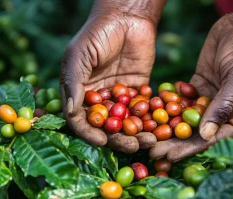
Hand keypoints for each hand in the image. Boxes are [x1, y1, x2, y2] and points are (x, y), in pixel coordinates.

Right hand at [61, 3, 159, 152]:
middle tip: (133, 146)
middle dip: (119, 138)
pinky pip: (143, 110)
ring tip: (150, 141)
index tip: (102, 141)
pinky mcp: (138, 91)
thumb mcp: (79, 55)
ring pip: (126, 122)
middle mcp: (98, 99)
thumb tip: (71, 111)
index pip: (81, 120)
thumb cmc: (97, 33)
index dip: (90, 133)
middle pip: (106, 126)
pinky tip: (161, 128)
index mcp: (79, 92)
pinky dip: (151, 120)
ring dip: (137, 133)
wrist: (127, 17)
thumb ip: (74, 82)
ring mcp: (119, 97)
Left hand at [150, 14, 232, 160]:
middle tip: (149, 149)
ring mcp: (212, 100)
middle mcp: (227, 113)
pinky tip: (152, 110)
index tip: (166, 157)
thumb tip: (205, 136)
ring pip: (187, 117)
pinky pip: (182, 99)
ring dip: (167, 125)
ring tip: (146, 134)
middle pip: (196, 132)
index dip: (188, 148)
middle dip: (172, 141)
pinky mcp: (200, 86)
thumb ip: (222, 107)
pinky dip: (169, 103)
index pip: (212, 138)